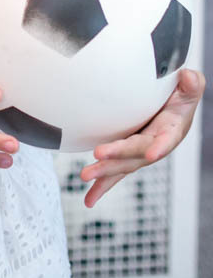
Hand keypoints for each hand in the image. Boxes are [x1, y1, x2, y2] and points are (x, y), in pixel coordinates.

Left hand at [79, 69, 203, 207]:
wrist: (171, 103)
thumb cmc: (180, 94)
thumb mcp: (189, 87)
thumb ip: (192, 85)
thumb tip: (189, 77)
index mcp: (172, 129)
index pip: (167, 138)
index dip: (160, 146)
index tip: (152, 154)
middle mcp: (156, 144)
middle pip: (137, 153)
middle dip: (118, 157)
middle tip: (98, 157)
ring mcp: (141, 151)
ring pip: (122, 165)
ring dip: (104, 172)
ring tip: (85, 176)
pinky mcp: (129, 154)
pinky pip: (115, 170)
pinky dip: (102, 184)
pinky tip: (89, 199)